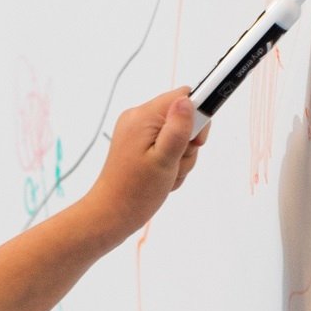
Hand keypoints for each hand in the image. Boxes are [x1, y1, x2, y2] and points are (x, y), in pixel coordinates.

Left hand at [81, 89, 208, 246]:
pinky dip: (171, 162)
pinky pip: (166, 145)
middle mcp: (138, 118)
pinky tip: (162, 177)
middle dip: (188, 144)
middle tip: (175, 165)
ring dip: (180, 157)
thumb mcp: (164, 160)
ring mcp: (137, 132)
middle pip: (182, 117)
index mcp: (143, 116)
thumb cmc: (136, 191)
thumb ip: (178, 128)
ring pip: (177, 135)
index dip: (197, 118)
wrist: (112, 214)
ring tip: (167, 175)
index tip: (195, 142)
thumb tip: (187, 100)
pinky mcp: (138, 144)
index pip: (184, 96)